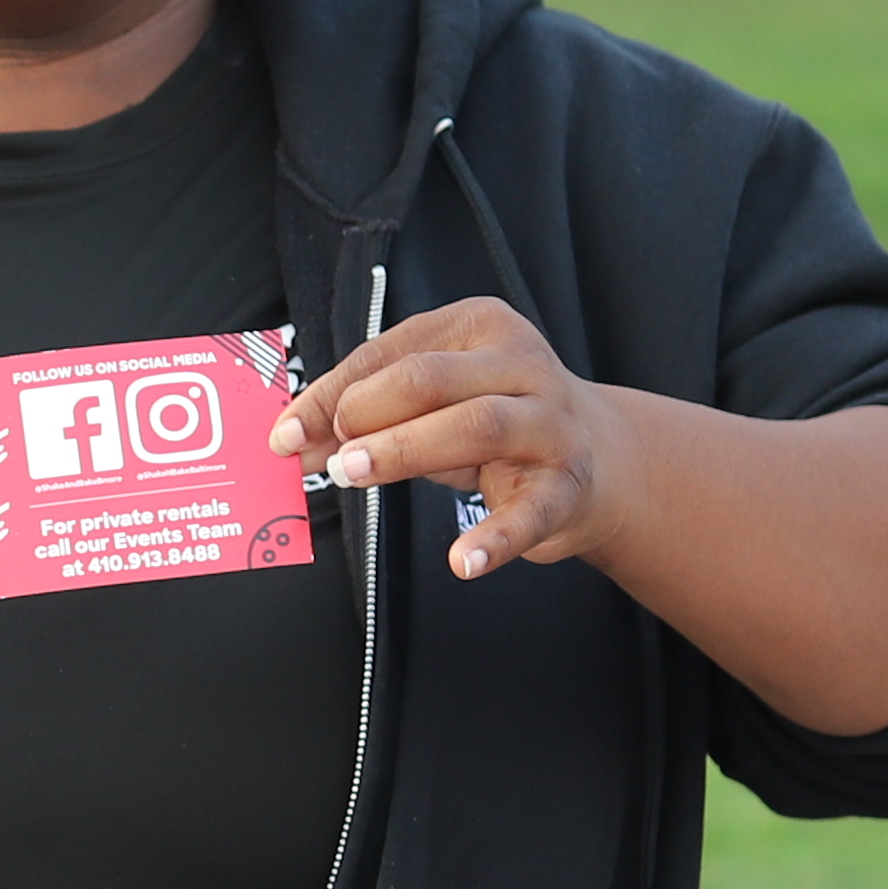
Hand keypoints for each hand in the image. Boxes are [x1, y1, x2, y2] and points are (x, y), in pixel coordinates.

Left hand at [270, 295, 634, 582]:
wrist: (602, 459)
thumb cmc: (495, 419)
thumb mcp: (434, 402)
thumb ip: (367, 414)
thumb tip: (293, 441)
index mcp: (479, 327)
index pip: (391, 353)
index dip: (331, 394)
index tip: (286, 433)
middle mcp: (521, 364)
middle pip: (431, 380)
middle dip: (366, 414)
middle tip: (327, 454)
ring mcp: (551, 424)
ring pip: (476, 426)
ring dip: (405, 450)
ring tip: (355, 474)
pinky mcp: (569, 485)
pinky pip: (530, 513)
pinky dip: (494, 539)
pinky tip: (462, 561)